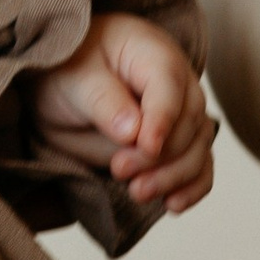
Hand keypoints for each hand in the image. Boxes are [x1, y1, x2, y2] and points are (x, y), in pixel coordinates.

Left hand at [29, 12, 215, 215]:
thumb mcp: (75, 78)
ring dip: (174, 176)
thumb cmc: (69, 68)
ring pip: (198, 149)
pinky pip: (199, 167)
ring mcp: (181, 116)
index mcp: (153, 54)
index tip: (146, 147)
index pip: (170, 87)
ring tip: (138, 192)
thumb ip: (103, 101)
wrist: (60, 82)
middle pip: (189, 123)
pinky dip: (192, 187)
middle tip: (119, 169)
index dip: (162, 120)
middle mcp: (177, 84)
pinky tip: (173, 205)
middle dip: (160, 155)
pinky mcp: (176, 145)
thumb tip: (133, 132)